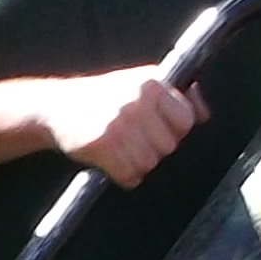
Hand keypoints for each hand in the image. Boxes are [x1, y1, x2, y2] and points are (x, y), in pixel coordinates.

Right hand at [39, 65, 202, 184]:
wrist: (56, 106)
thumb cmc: (103, 96)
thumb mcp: (140, 83)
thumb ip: (177, 95)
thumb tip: (204, 113)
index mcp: (150, 83)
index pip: (185, 121)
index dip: (172, 130)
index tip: (153, 128)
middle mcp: (136, 100)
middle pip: (169, 146)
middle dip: (152, 148)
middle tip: (131, 139)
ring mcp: (118, 123)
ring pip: (149, 163)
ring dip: (136, 164)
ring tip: (120, 149)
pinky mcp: (101, 145)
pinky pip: (129, 175)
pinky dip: (122, 176)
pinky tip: (111, 161)